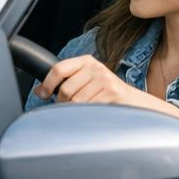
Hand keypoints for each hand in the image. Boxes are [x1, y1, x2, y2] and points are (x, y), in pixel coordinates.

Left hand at [35, 55, 178, 117]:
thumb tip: (40, 91)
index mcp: (88, 62)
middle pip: (65, 90)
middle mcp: (96, 68)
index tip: (42, 94)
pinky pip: (88, 109)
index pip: (58, 69)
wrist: (138, 106)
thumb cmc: (109, 96)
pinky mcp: (112, 94)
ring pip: (75, 102)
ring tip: (89, 111)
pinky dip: (88, 116)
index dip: (47, 83)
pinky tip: (97, 114)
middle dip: (64, 104)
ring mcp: (105, 80)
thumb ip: (67, 83)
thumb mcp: (89, 82)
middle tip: (73, 109)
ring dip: (77, 112)